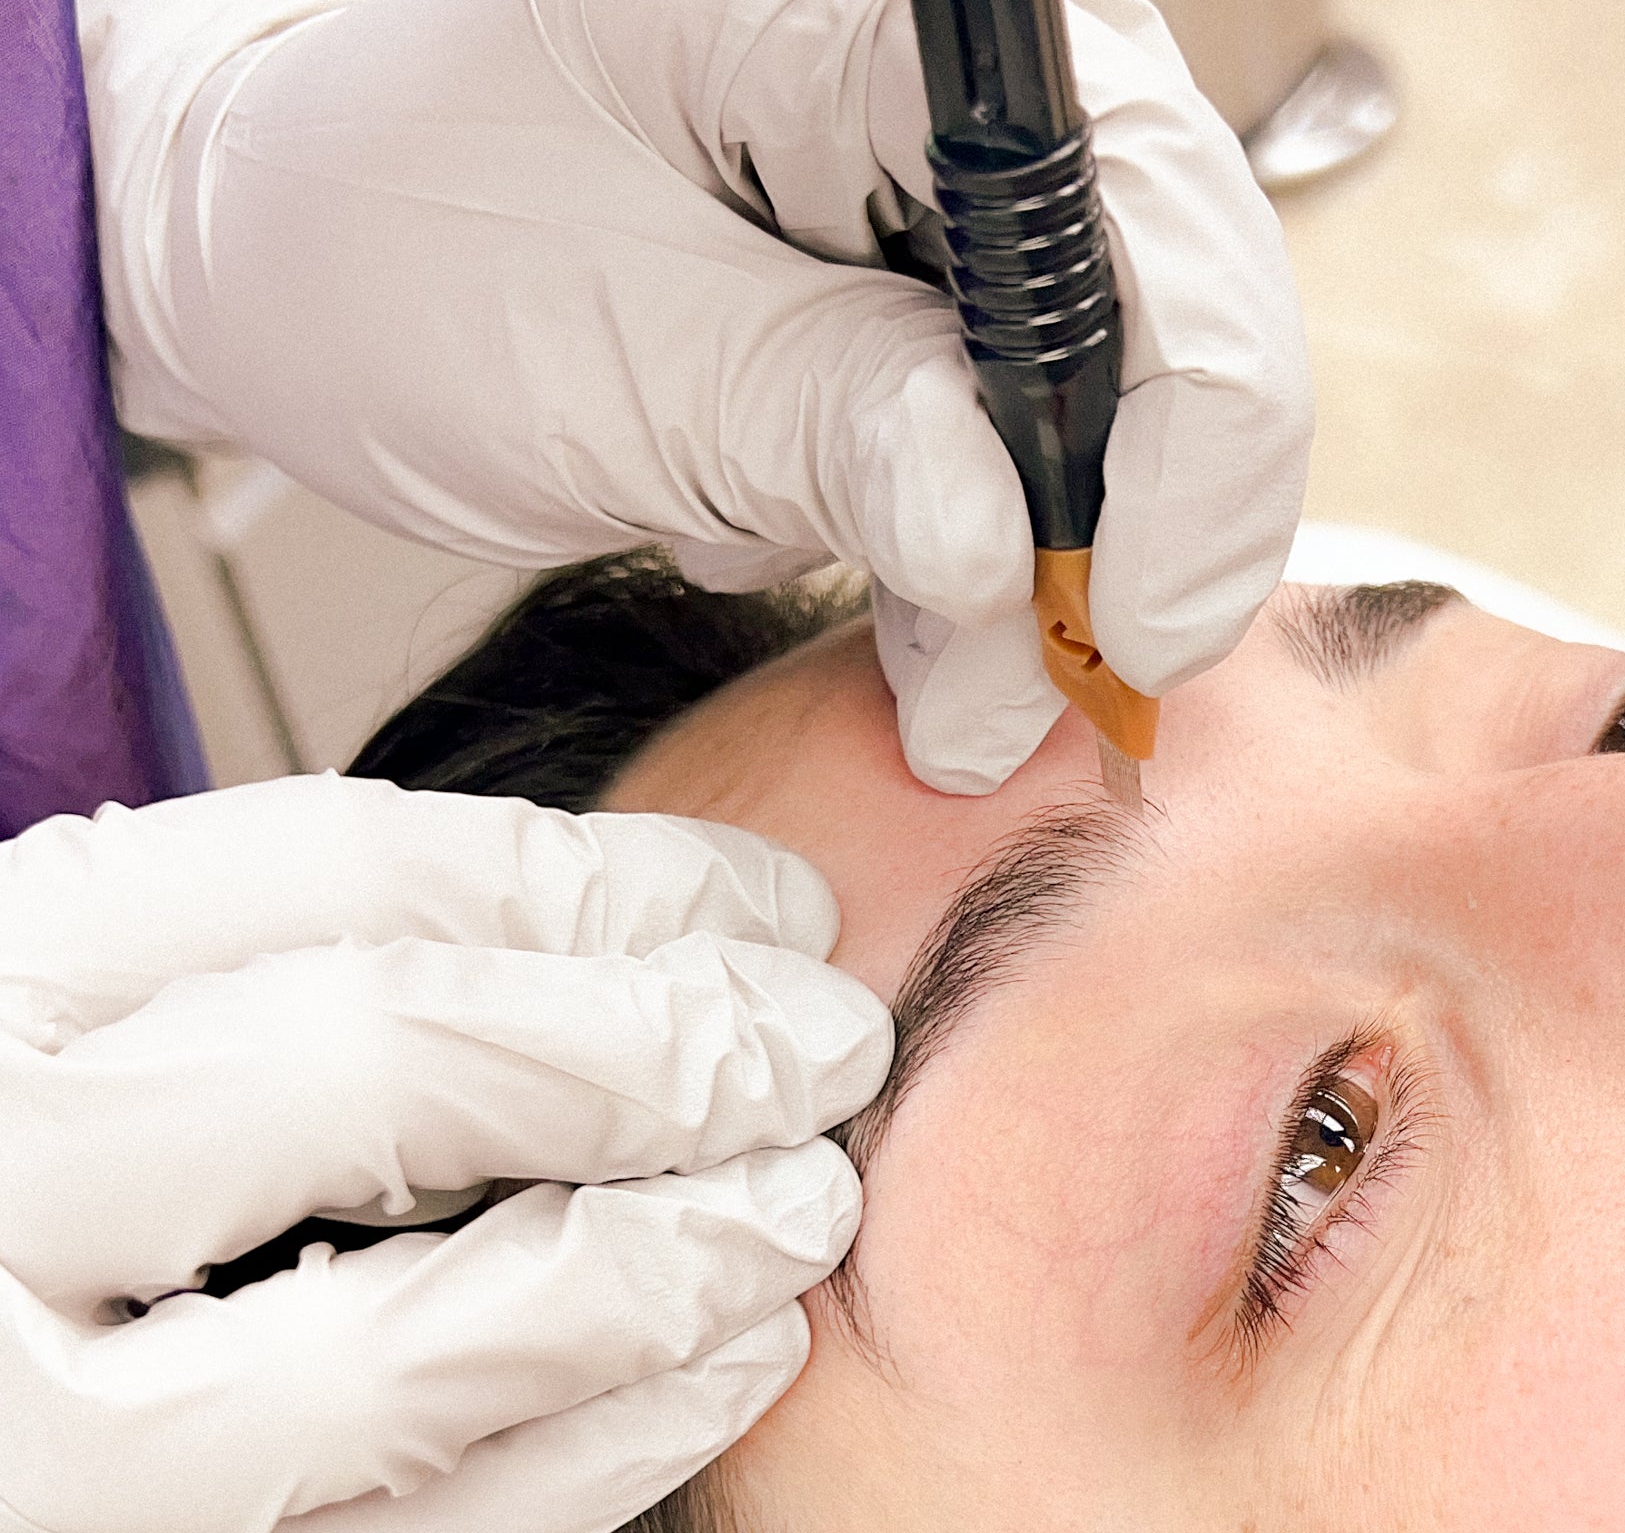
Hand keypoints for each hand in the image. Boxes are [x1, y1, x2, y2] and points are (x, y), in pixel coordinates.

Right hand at [0, 774, 889, 1531]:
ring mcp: (45, 1438)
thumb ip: (303, 961)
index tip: (773, 902)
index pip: (350, 873)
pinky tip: (733, 1356)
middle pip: (395, 1065)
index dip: (615, 878)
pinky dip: (620, 1436)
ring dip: (679, 1254)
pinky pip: (429, 1532)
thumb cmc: (56, 1175)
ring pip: (427, 1339)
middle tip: (831, 1039)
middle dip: (672, 1043)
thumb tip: (651, 931)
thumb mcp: (122, 1015)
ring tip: (811, 1200)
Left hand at [84, 0, 1312, 792]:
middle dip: (1117, 530)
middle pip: (1168, 308)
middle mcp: (950, 82)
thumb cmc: (380, 229)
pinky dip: (970, 552)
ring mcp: (940, 184)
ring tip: (933, 684)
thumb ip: (829, 434)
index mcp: (879, 19)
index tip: (1132, 638)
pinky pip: (1012, 431)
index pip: (1147, 208)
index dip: (1190, 443)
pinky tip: (874, 584)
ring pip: (1108, 395)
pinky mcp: (911, 282)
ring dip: (1035, 567)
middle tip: (1017, 698)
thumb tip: (1005, 557)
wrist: (277, 232)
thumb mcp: (608, 354)